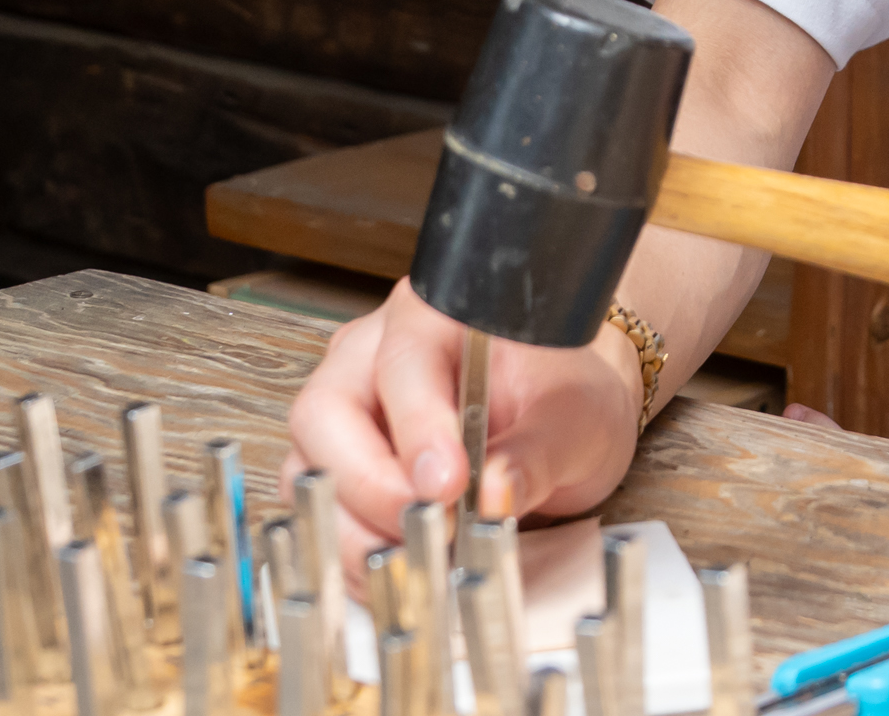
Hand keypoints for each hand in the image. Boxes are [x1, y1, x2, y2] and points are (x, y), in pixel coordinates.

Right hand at [284, 278, 645, 557]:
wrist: (561, 417)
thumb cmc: (561, 395)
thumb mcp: (577, 418)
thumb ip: (539, 453)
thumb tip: (494, 495)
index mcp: (435, 316)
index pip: (404, 363)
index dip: (418, 427)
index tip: (448, 484)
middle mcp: (373, 355)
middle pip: (326, 414)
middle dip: (370, 485)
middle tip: (430, 529)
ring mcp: (349, 411)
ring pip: (310, 468)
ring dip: (356, 528)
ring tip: (421, 561)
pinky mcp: (341, 466)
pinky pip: (320, 510)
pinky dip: (354, 551)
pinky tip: (405, 571)